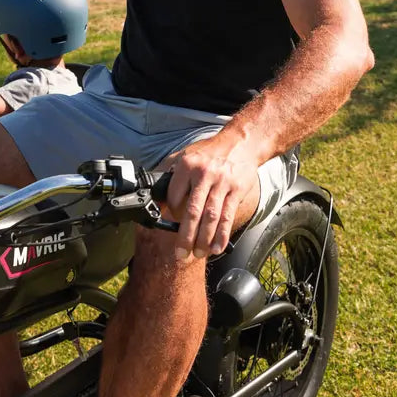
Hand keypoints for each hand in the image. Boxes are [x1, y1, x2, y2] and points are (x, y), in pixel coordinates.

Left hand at [166, 140, 258, 260]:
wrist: (241, 143)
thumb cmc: (210, 153)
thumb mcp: (187, 156)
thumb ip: (172, 175)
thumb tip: (156, 198)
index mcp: (187, 165)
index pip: (174, 196)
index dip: (171, 214)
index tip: (171, 224)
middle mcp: (203, 174)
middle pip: (192, 211)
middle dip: (185, 236)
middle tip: (180, 254)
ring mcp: (222, 183)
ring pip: (210, 216)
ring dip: (203, 239)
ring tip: (198, 254)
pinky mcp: (236, 190)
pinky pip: (227, 216)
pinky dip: (221, 235)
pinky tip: (216, 247)